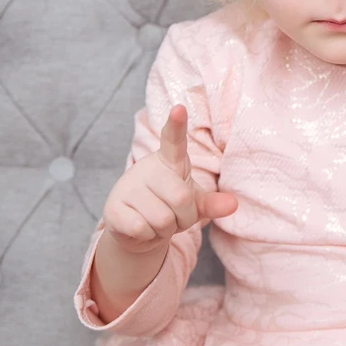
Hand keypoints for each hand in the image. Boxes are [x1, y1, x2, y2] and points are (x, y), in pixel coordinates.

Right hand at [101, 103, 237, 253]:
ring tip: (156, 222)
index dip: (176, 125)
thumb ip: (212, 203)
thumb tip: (233, 204)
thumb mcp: (194, 203)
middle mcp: (147, 168)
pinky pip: (141, 228)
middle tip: (173, 216)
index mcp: (170, 160)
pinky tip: (141, 229)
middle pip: (181, 198)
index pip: (174, 140)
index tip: (179, 108)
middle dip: (183, 218)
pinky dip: (148, 237)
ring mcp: (127, 187)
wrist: (136, 230)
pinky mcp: (112, 208)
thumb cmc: (169, 206)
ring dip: (165, 229)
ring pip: (162, 219)